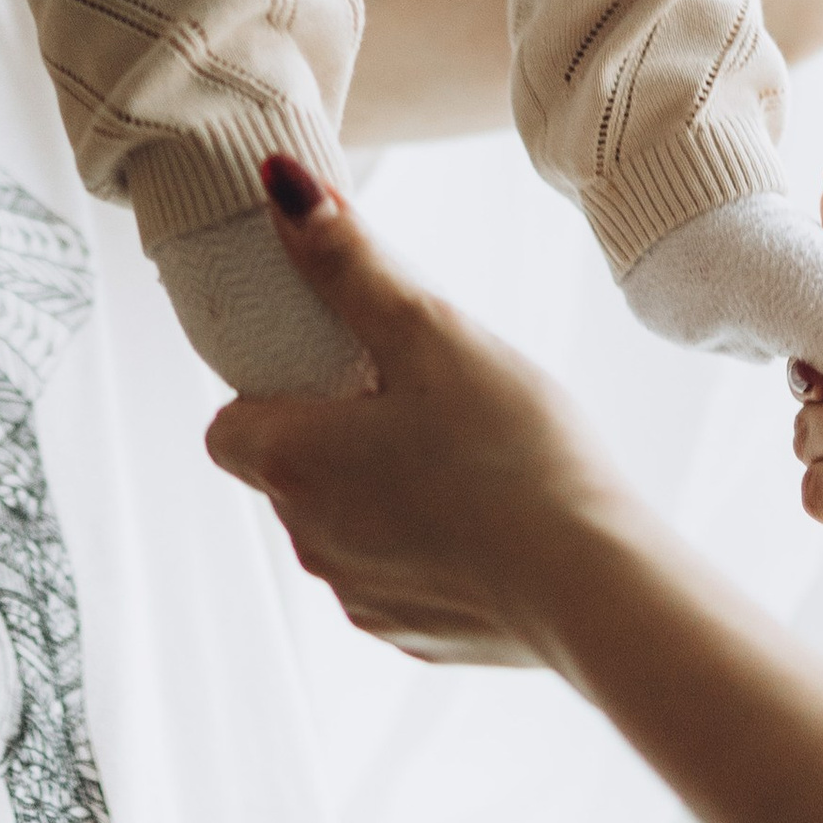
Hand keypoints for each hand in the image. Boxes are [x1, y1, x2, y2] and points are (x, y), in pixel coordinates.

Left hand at [204, 167, 641, 666]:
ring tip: (464, 457)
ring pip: (345, 524)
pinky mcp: (413, 637)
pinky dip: (427, 547)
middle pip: (290, 470)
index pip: (228, 424)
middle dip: (336, 433)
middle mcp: (307, 541)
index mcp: (292, 464)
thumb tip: (278, 186)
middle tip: (418, 398)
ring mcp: (358, 598)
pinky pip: (396, 577)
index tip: (338, 367)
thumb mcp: (430, 332)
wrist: (594, 588)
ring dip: (380, 490)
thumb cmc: (513, 454)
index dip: (272, 389)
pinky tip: (490, 520)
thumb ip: (347, 261)